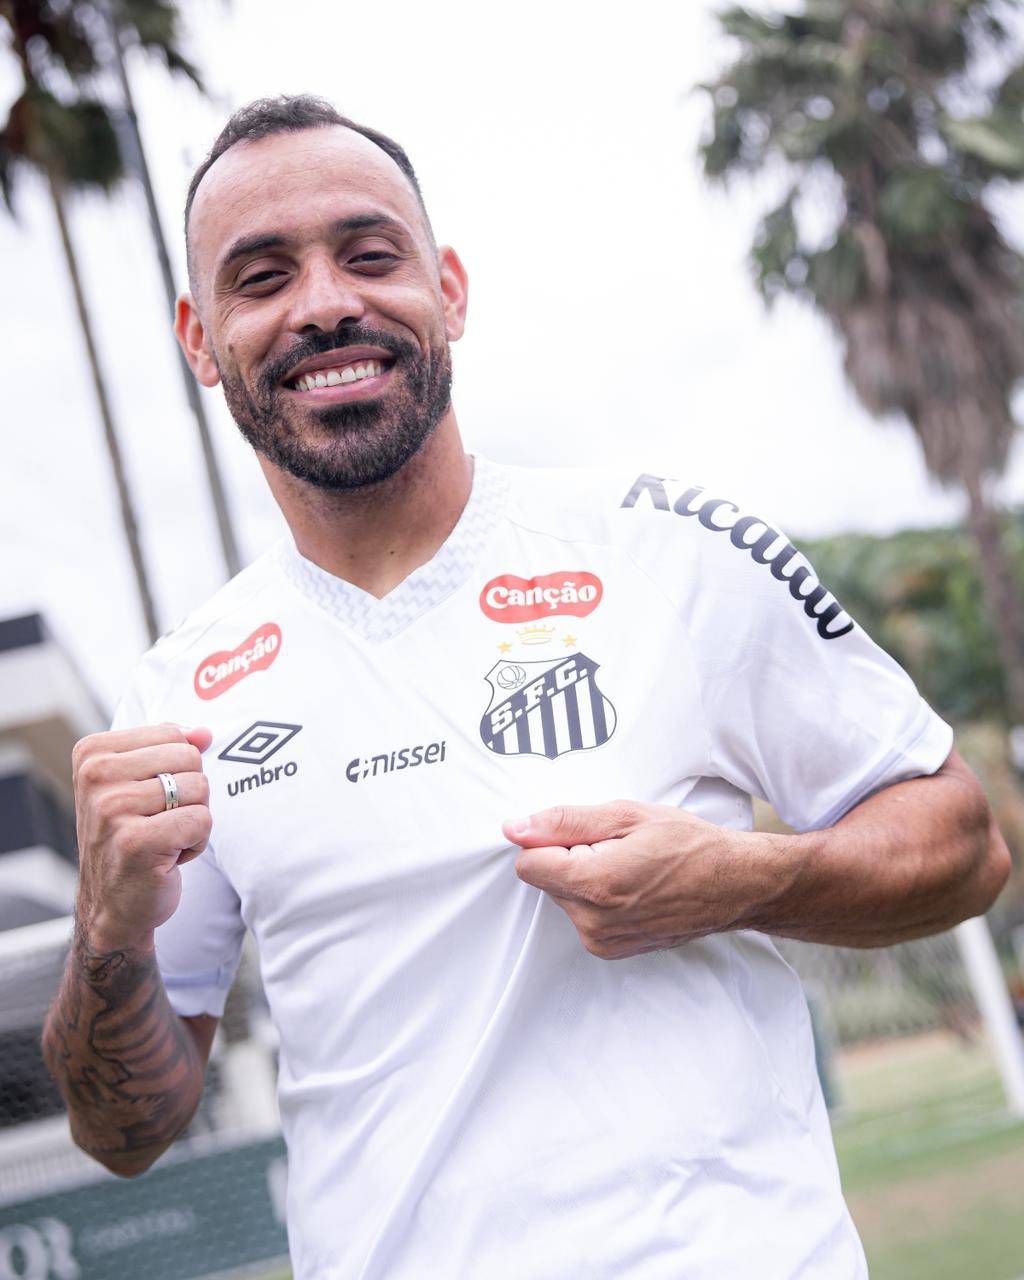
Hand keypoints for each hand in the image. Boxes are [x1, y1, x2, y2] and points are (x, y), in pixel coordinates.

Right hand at [72, 724, 212, 953]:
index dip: (176, 769)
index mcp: (93, 753)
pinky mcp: (136, 841)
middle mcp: (96, 776)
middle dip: (190, 793)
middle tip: (159, 821)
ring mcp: (112, 809)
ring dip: (193, 818)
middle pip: (190, 757)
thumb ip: (173, 749)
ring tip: (162, 838)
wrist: (112, 904)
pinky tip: (168, 858)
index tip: (148, 799)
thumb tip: (204, 733)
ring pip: (199, 788)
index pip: (173, 734)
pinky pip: (201, 821)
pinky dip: (196, 842)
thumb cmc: (131, 837)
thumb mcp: (143, 784)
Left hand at [502, 800, 774, 959]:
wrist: (735, 885)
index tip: (585, 835)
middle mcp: (594, 921)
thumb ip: (564, 822)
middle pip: (546, 880)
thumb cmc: (690, 845)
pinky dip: (597, 899)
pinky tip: (632, 888)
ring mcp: (602, 941)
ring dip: (584, 879)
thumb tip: (515, 828)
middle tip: (616, 848)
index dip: (551, 841)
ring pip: (563, 898)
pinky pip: (582, 916)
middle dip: (569, 858)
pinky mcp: (611, 950)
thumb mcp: (626, 815)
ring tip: (629, 867)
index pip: (528, 863)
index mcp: (594, 883)